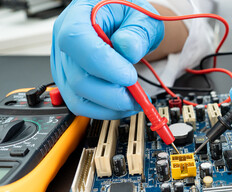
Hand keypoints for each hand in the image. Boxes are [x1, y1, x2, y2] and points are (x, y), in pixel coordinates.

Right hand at [51, 0, 163, 118]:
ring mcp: (64, 65)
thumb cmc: (126, 15)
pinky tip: (122, 104)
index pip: (77, 41)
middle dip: (113, 94)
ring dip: (110, 106)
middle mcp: (63, 42)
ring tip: (134, 101)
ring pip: (78, 98)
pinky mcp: (70, 82)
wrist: (122, 24)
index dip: (104, 65)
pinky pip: (81, 105)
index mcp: (78, 16)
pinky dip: (104, 110)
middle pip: (78, 78)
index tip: (129, 76)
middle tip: (138, 94)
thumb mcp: (140, 15)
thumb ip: (137, 31)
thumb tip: (129, 50)